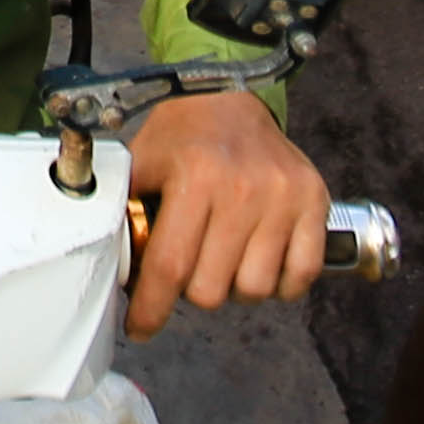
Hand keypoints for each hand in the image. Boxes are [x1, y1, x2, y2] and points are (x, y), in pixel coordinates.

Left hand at [122, 90, 327, 336]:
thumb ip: (126, 212)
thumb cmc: (181, 134)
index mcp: (193, 178)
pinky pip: (299, 276)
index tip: (141, 328)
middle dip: (189, 290)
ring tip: (220, 261)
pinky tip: (256, 263)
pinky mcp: (315, 203)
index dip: (152, 307)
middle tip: (184, 271)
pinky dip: (277, 284)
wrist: (230, 96)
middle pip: (212, 288)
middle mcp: (242, 190)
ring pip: (255, 289)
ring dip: (233, 288)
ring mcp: (283, 199)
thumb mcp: (142, 163)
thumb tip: (108, 265)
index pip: (170, 266)